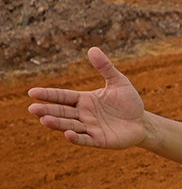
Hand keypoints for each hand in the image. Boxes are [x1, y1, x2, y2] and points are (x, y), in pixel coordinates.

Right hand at [28, 47, 145, 148]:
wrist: (142, 122)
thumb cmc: (129, 102)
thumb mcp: (119, 82)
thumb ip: (105, 68)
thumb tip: (92, 49)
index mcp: (84, 100)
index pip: (63, 96)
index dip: (49, 95)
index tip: (32, 92)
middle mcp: (84, 114)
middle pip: (62, 112)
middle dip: (48, 110)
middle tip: (32, 108)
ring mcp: (90, 128)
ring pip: (70, 125)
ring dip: (57, 124)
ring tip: (44, 120)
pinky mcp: (99, 140)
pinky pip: (85, 140)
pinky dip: (76, 138)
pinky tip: (67, 135)